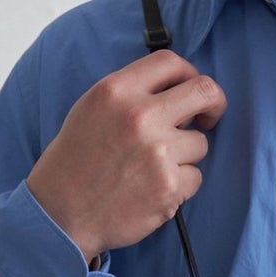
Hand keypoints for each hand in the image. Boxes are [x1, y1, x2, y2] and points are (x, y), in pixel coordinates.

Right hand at [25, 48, 227, 266]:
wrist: (61, 213)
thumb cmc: (75, 163)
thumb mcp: (92, 109)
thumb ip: (131, 94)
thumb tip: (174, 91)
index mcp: (118, 91)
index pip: (171, 62)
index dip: (189, 74)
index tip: (190, 90)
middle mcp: (140, 116)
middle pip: (204, 91)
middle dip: (214, 104)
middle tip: (209, 117)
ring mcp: (158, 152)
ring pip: (199, 143)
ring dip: (185, 156)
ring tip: (152, 169)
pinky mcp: (169, 187)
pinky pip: (195, 178)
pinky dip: (179, 186)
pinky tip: (152, 190)